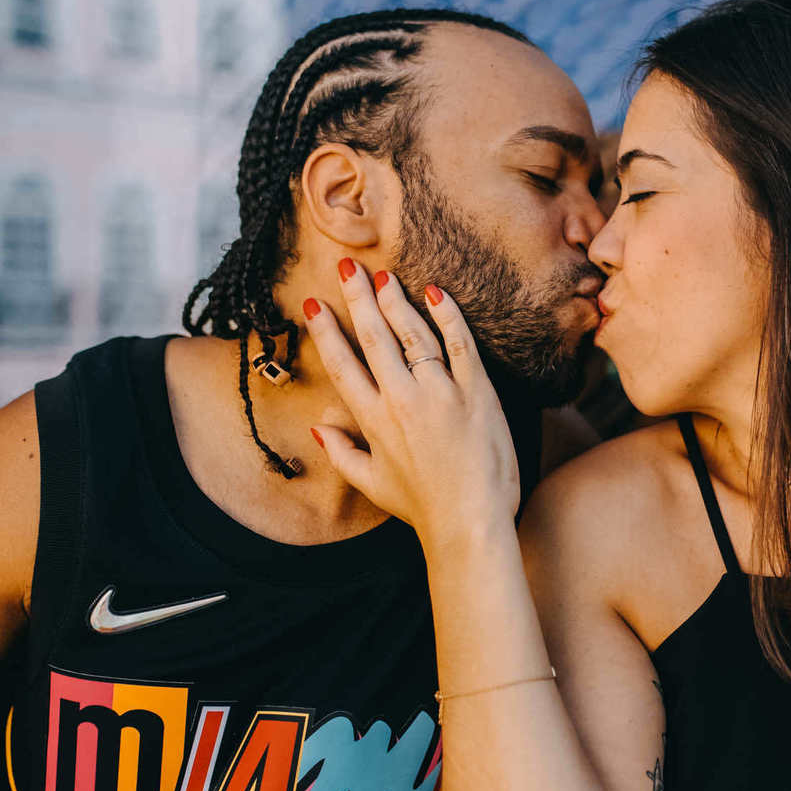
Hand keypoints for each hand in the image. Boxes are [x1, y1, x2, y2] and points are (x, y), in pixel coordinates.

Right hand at [303, 263, 520, 546]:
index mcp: (373, 420)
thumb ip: (341, 452)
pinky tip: (435, 293)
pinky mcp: (476, 393)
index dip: (326, 332)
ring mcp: (441, 393)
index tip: (314, 304)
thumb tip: (318, 428)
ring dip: (396, 302)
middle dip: (358, 299)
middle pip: (375, 338)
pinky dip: (448, 316)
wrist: (470, 522)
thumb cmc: (421, 506)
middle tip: (348, 267)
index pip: (343, 364)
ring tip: (383, 276)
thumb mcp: (370, 483)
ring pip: (413, 334)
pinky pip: (460, 345)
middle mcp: (402, 399)